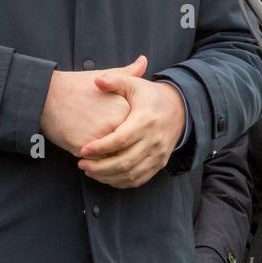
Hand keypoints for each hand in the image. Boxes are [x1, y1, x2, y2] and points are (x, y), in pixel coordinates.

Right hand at [40, 56, 143, 155]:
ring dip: (107, 159)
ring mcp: (100, 138)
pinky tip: (87, 154)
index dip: (127, 132)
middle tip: (102, 139)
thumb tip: (143, 61)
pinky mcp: (84, 149)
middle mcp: (116, 124)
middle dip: (118, 149)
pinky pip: (95, 163)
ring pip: (112, 158)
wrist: (46, 95)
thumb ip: (127, 74)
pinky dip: (94, 163)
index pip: (136, 131)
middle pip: (125, 146)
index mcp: (125, 108)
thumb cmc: (76, 86)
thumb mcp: (105, 75)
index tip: (113, 126)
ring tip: (95, 148)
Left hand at [77, 69, 186, 188]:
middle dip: (100, 166)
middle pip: (125, 161)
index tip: (83, 150)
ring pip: (131, 174)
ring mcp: (158, 154)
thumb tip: (97, 81)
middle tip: (81, 164)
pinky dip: (120, 182)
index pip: (121, 140)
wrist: (180, 109)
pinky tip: (105, 177)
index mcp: (145, 120)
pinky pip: (139, 179)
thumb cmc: (151, 96)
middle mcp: (153, 140)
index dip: (101, 147)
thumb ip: (115, 80)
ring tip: (89, 170)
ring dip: (107, 176)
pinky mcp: (159, 164)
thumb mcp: (135, 84)